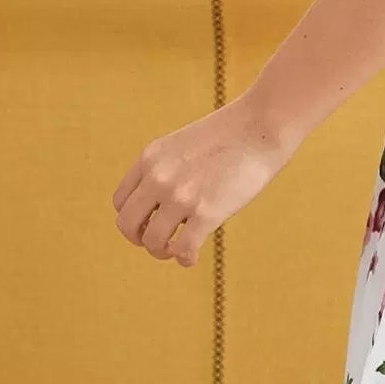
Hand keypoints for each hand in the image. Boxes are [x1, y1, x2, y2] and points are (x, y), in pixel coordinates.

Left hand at [112, 98, 297, 267]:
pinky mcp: (206, 212)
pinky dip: (185, 259)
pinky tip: (193, 257)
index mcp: (150, 158)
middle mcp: (159, 177)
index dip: (135, 218)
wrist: (264, 125)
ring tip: (178, 250)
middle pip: (127, 225)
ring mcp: (181, 196)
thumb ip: (167, 170)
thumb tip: (163, 206)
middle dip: (141, 239)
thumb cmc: (232, 134)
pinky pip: (183, 249)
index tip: (151, 222)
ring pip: (153, 241)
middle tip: (159, 242)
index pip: (121, 202)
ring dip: (163, 252)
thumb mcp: (184, 144)